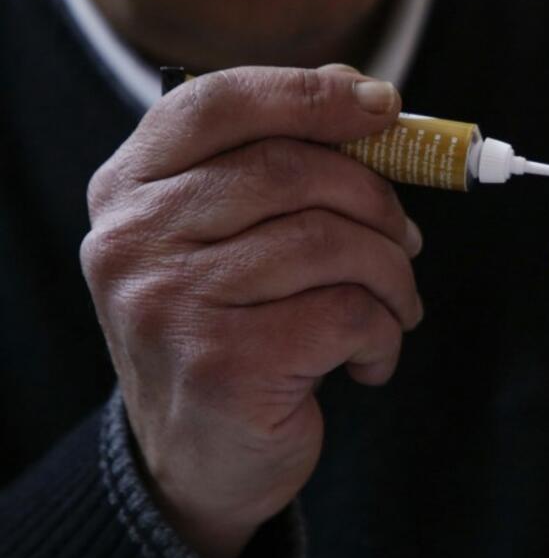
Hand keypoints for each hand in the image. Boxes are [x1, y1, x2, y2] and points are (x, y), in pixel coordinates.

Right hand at [81, 65, 423, 557]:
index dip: (313, 94)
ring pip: (332, 242)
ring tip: (398, 305)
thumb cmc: (229, 332)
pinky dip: (385, 333)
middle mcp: (135, 239)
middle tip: (408, 238)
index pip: (222, 103)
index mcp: (131, 189)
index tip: (384, 108)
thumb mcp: (228, 240)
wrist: (194, 463)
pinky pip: (349, 313)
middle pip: (293, 170)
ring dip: (393, 275)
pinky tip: (371, 358)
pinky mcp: (224, 364)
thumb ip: (276, 164)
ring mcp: (173, 302)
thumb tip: (363, 95)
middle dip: (377, 200)